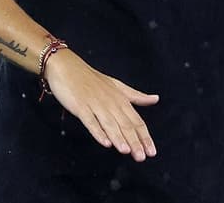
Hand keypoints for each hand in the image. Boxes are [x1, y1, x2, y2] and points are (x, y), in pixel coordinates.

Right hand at [43, 49, 158, 161]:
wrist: (67, 68)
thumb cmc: (92, 79)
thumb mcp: (117, 86)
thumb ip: (136, 96)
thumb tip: (156, 99)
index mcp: (121, 99)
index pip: (136, 120)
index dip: (144, 136)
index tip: (152, 151)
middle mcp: (111, 102)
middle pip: (125, 124)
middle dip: (135, 142)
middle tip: (142, 157)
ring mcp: (96, 104)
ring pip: (110, 124)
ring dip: (119, 138)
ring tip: (127, 151)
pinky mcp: (81, 107)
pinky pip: (91, 121)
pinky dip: (98, 132)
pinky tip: (105, 142)